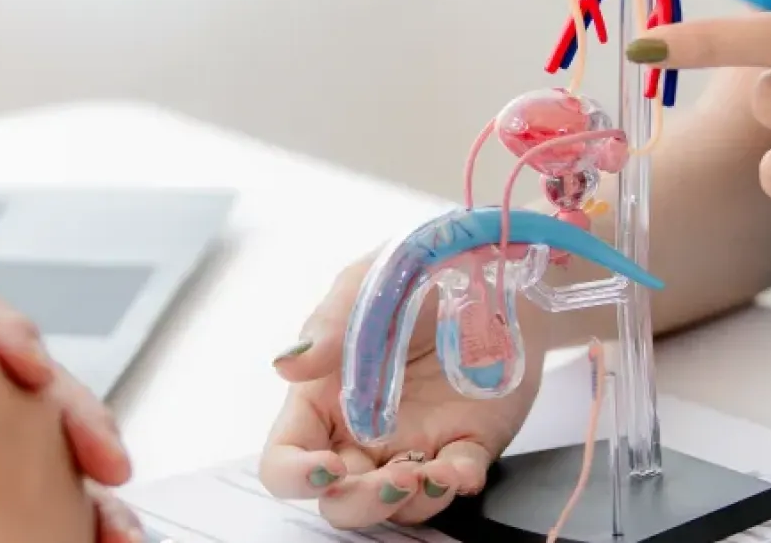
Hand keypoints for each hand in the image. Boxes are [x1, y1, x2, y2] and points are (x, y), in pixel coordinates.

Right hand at [258, 256, 545, 528]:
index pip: (285, 458)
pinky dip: (458, 484)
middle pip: (340, 498)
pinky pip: (458, 480)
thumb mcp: (363, 290)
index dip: (296, 475)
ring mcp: (415, 443)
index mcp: (323, 398)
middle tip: (392, 479)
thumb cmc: (410, 275)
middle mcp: (362, 432)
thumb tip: (286, 363)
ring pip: (396, 505)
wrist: (484, 264)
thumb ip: (327, 329)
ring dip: (409, 501)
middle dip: (360, 503)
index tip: (327, 467)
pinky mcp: (465, 442)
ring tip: (432, 473)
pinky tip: (460, 470)